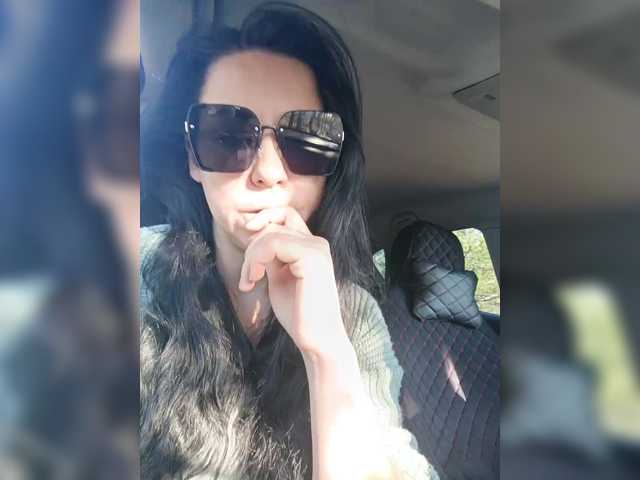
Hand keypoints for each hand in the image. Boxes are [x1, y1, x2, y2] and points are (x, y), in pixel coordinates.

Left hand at [239, 207, 346, 353]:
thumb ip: (271, 256)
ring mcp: (316, 248)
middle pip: (274, 223)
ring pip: (270, 233)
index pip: (284, 216)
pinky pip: (273, 243)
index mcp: (312, 246)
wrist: (317, 339)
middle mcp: (317, 242)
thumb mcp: (279, 276)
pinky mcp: (311, 257)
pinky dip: (256, 259)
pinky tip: (254, 280)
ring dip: (251, 256)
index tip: (247, 249)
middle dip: (252, 246)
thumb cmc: (298, 313)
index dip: (263, 223)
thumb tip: (254, 235)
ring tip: (249, 281)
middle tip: (247, 277)